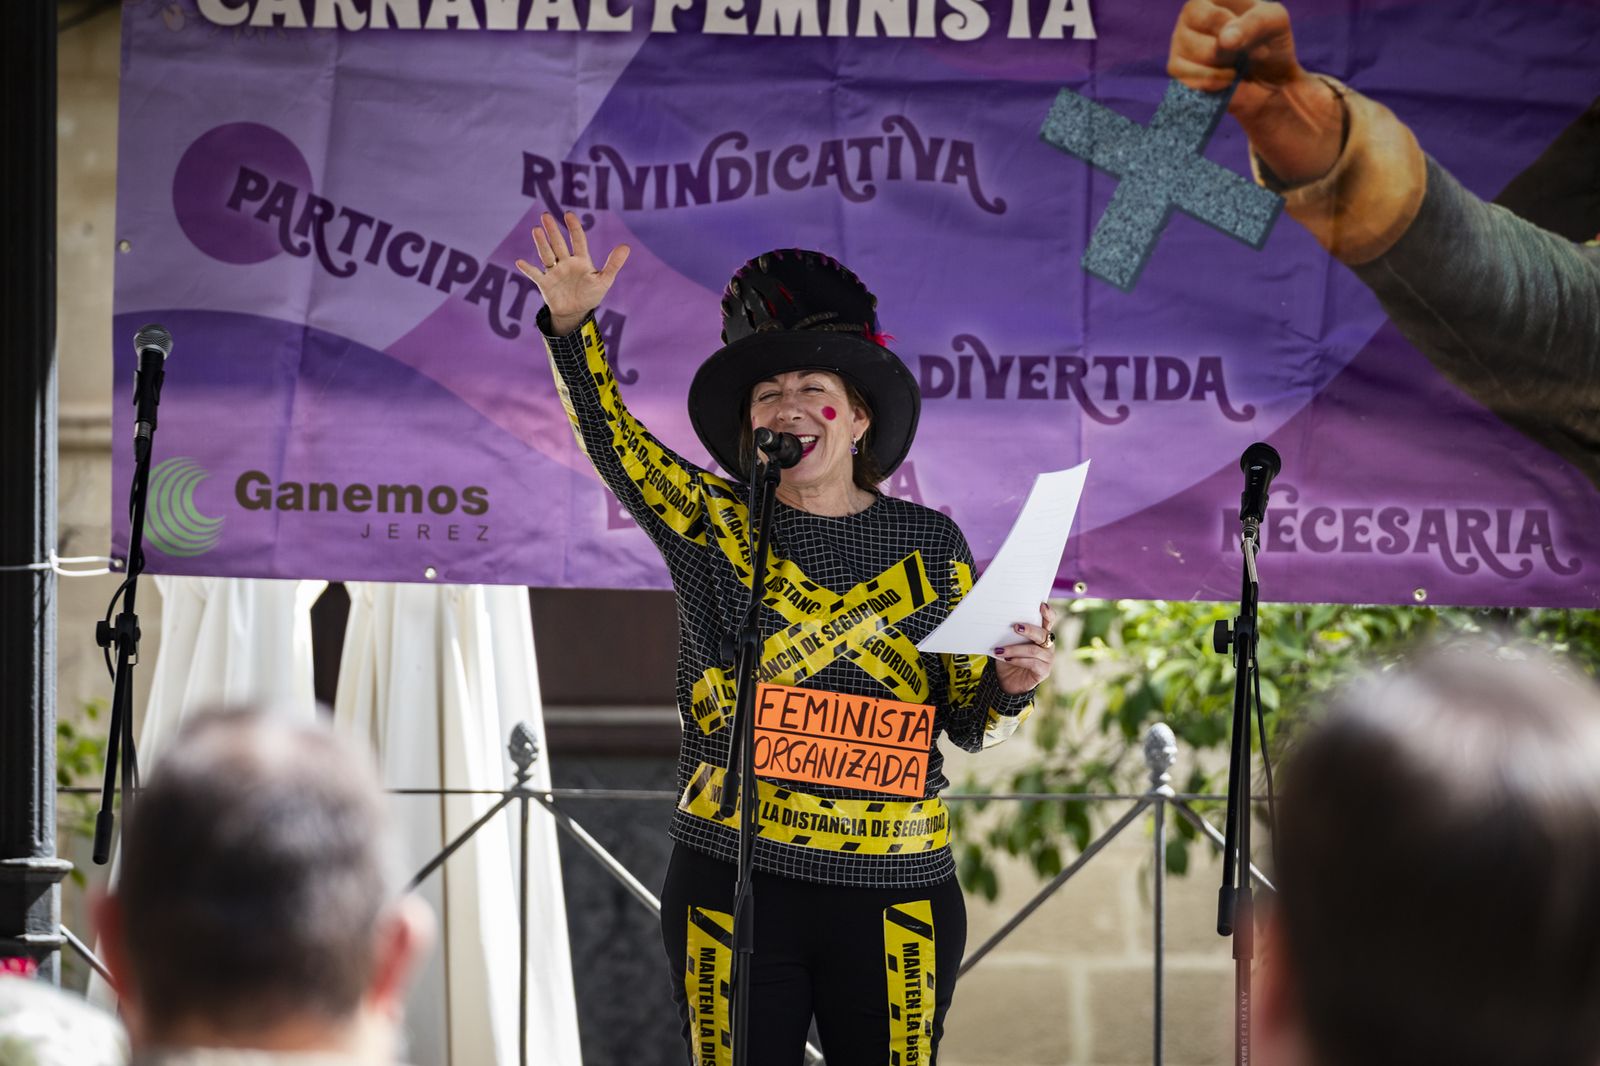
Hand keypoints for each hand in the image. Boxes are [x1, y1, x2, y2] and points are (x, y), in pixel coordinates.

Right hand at [514, 212, 629, 335]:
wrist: (576, 313)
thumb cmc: (590, 295)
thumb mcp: (604, 281)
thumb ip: (614, 264)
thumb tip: (626, 246)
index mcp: (581, 260)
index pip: (577, 240)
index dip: (574, 227)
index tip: (568, 214)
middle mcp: (566, 262)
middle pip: (558, 243)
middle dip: (553, 230)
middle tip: (546, 215)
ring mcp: (554, 272)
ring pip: (547, 255)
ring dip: (541, 244)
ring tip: (536, 230)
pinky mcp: (545, 283)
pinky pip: (535, 275)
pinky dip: (528, 269)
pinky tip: (520, 262)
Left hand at [993, 602, 1056, 695]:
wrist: (1007, 680)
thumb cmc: (1008, 657)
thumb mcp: (1007, 643)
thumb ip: (1009, 633)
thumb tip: (999, 621)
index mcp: (1041, 633)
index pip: (1050, 620)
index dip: (1048, 613)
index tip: (1041, 605)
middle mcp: (1048, 644)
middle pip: (1042, 634)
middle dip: (1029, 629)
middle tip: (1015, 627)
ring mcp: (1048, 658)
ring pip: (1033, 650)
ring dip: (1014, 649)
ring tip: (1000, 650)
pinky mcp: (1044, 671)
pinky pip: (1033, 663)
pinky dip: (1018, 660)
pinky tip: (1007, 659)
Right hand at [1167, 0, 1343, 185]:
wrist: (1276, 88)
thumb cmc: (1275, 47)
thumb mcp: (1275, 22)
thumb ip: (1252, 23)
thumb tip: (1225, 40)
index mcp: (1207, 1)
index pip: (1200, 3)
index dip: (1222, 20)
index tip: (1242, 35)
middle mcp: (1187, 26)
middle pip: (1190, 29)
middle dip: (1222, 46)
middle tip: (1241, 55)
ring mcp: (1179, 55)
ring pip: (1185, 58)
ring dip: (1218, 68)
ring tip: (1235, 72)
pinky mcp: (1181, 85)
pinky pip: (1187, 83)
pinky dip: (1210, 86)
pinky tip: (1225, 86)